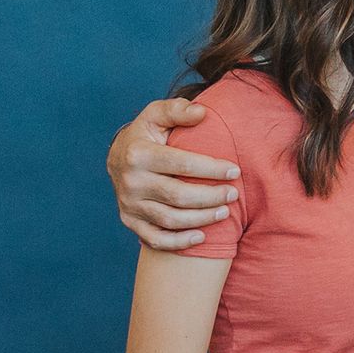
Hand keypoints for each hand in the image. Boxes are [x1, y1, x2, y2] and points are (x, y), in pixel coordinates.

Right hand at [109, 98, 239, 249]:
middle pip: (178, 196)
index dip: (211, 169)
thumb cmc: (147, 135)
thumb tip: (202, 112)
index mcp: (138, 154)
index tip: (235, 171)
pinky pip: (155, 239)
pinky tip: (201, 236)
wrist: (118, 158)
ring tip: (225, 212)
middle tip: (234, 194)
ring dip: (201, 219)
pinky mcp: (130, 221)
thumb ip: (178, 110)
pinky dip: (179, 242)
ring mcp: (129, 204)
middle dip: (211, 197)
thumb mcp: (157, 115)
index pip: (181, 164)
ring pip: (170, 220)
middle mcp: (131, 181)